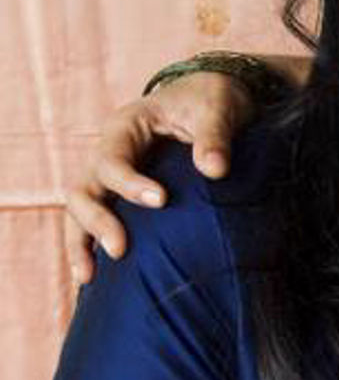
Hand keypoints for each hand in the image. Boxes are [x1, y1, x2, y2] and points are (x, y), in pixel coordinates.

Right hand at [64, 75, 259, 285]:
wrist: (211, 100)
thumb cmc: (211, 100)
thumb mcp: (217, 110)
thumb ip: (215, 137)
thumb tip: (215, 170)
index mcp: (126, 126)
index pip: (113, 160)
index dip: (130, 183)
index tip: (162, 201)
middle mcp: (109, 152)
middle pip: (84, 189)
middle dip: (97, 221)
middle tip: (120, 250)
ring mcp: (110, 176)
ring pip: (80, 210)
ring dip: (81, 242)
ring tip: (88, 277)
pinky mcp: (121, 195)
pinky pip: (95, 221)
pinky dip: (90, 247)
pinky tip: (93, 279)